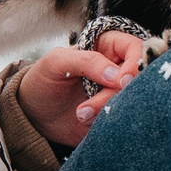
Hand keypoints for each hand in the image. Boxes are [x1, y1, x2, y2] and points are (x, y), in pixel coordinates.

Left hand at [17, 30, 146, 148]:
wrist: (32, 114)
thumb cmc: (42, 80)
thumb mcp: (56, 62)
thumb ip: (86, 61)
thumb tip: (118, 75)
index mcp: (107, 47)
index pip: (135, 48)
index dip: (134, 64)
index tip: (121, 82)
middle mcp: (117, 69)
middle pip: (138, 78)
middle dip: (118, 92)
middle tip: (93, 103)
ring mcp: (116, 94)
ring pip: (133, 100)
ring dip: (108, 109)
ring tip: (80, 114)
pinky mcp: (114, 114)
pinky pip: (126, 118)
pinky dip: (111, 123)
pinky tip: (88, 122)